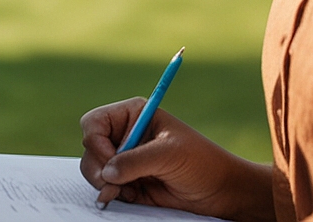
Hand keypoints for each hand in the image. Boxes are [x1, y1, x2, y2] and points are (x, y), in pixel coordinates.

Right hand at [80, 101, 275, 221]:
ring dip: (102, 181)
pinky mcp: (129, 181)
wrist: (222, 191)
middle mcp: (125, 135)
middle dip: (98, 165)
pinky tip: (127, 196)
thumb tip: (106, 173)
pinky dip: (110, 193)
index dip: (96, 140)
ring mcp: (126, 159)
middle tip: (112, 182)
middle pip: (90, 146)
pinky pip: (106, 186)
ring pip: (93, 168)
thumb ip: (135, 161)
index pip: (95, 122)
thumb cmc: (202, 162)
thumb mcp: (169, 154)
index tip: (110, 157)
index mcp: (133, 115)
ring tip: (122, 191)